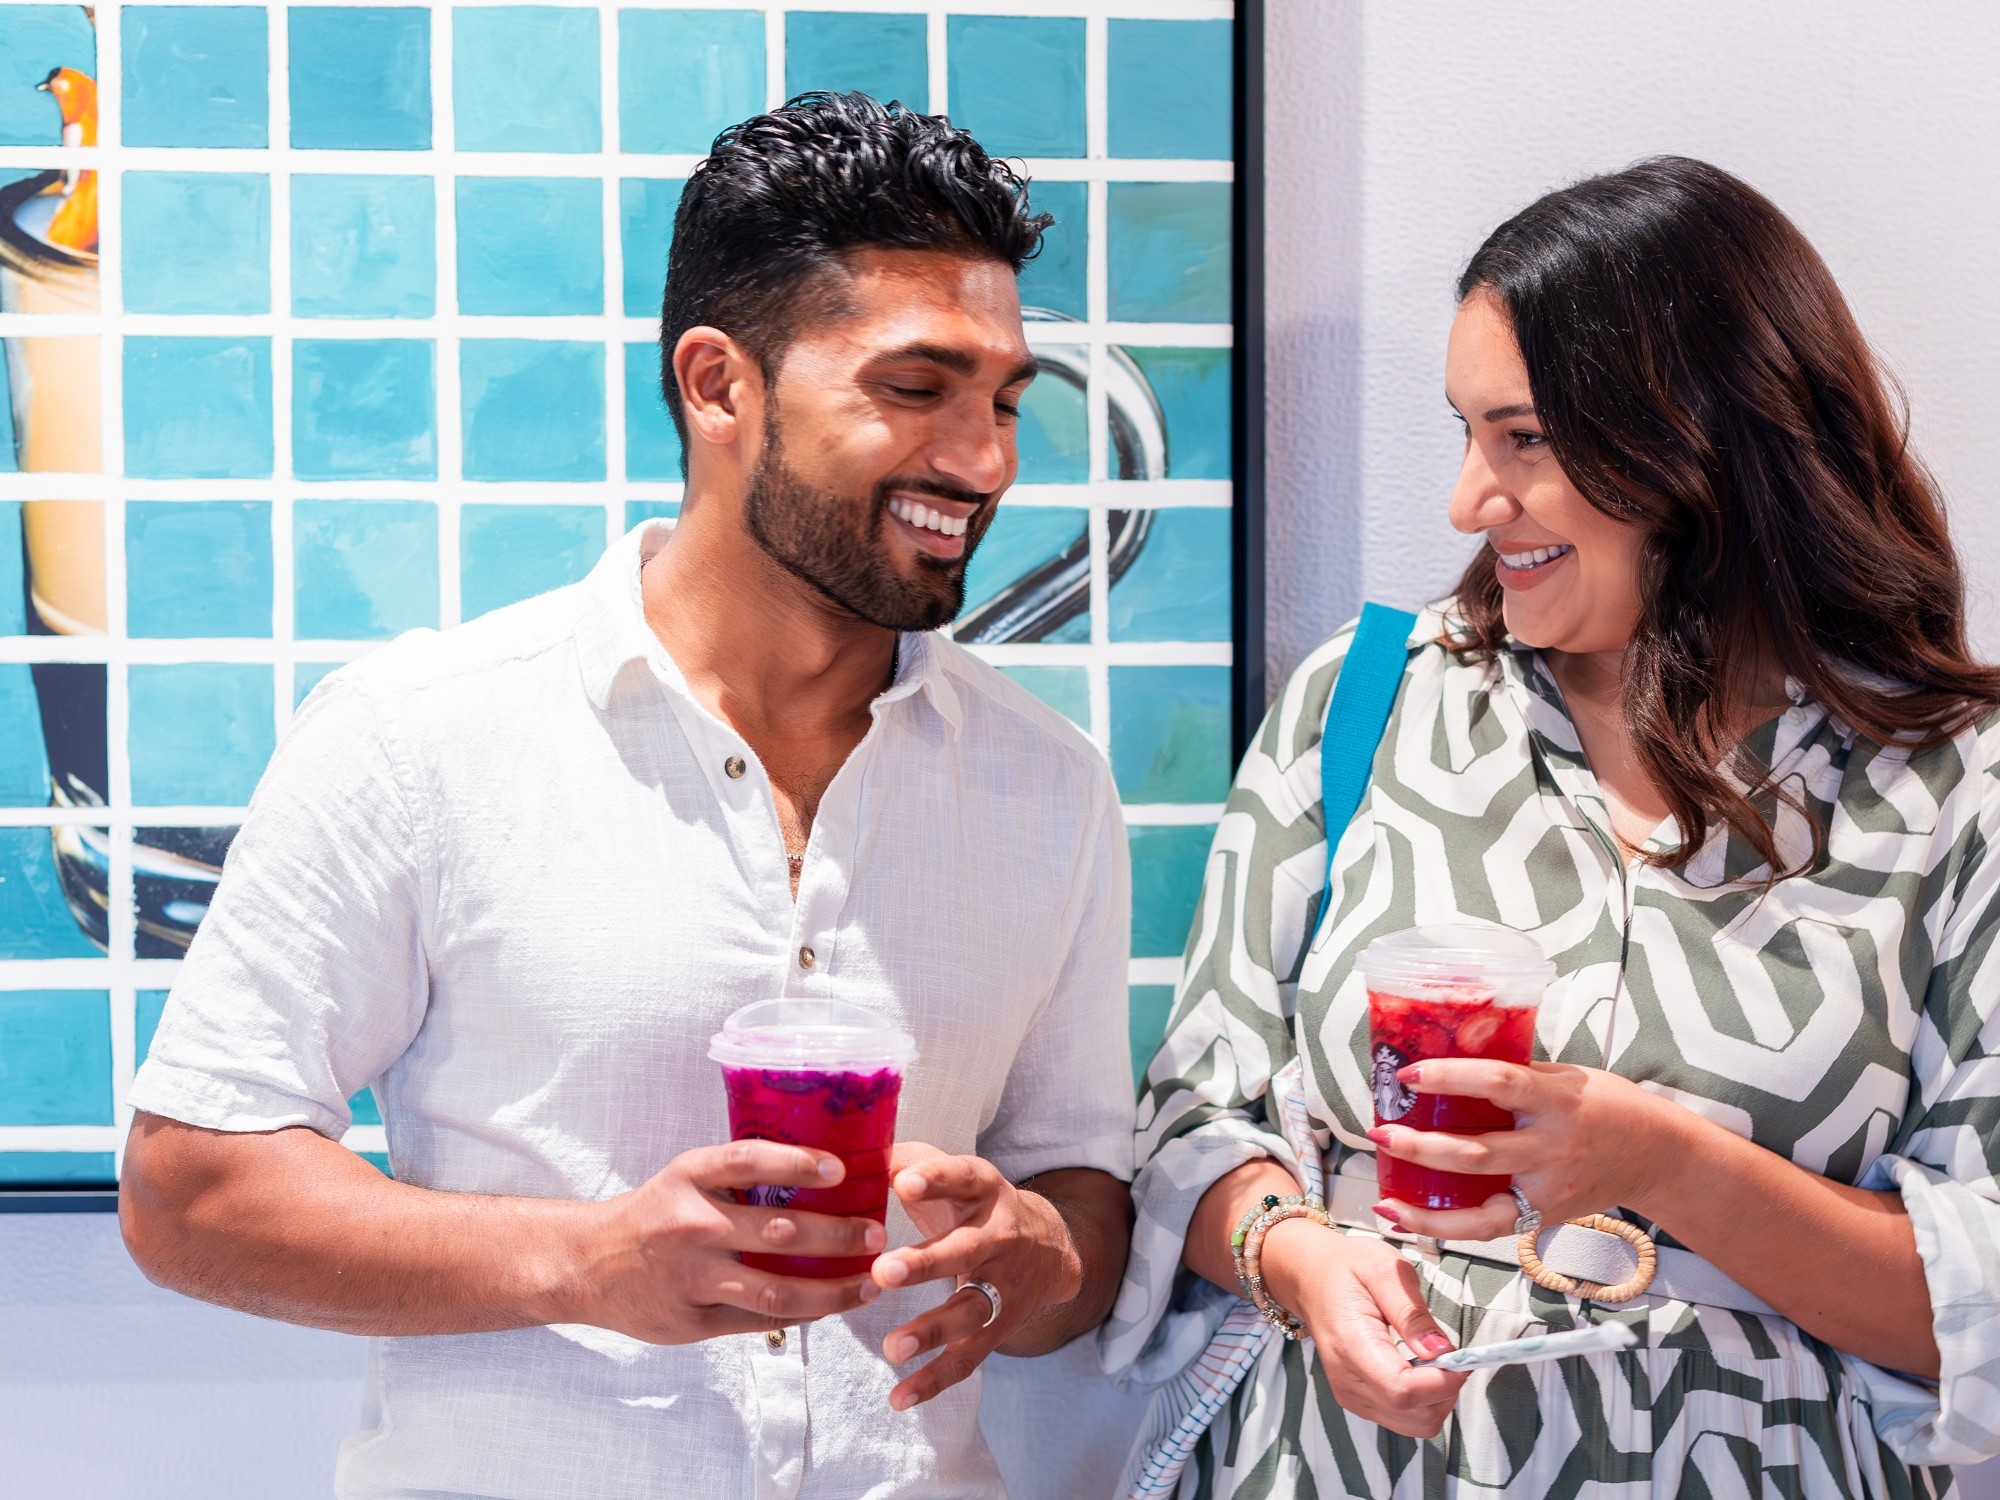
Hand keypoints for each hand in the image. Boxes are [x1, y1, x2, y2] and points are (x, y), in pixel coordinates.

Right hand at [567, 1139, 886, 1342]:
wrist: (589, 1264)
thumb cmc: (656, 1214)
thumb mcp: (686, 1178)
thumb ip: (738, 1177)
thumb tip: (822, 1172)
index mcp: (688, 1177)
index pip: (748, 1161)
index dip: (796, 1163)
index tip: (840, 1169)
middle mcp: (689, 1224)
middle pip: (776, 1232)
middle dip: (836, 1237)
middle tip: (876, 1235)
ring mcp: (689, 1277)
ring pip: (774, 1291)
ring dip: (831, 1291)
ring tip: (869, 1284)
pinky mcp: (690, 1321)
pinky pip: (758, 1321)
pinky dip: (802, 1315)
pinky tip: (830, 1307)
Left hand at [869, 1143, 1082, 1411]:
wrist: (1051, 1248)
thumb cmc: (975, 1203)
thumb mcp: (954, 1172)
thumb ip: (907, 1161)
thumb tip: (852, 1152)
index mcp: (984, 1189)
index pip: (962, 1177)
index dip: (935, 1179)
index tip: (901, 1182)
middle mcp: (999, 1235)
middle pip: (967, 1249)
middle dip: (927, 1262)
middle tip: (885, 1270)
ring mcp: (1003, 1285)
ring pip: (971, 1309)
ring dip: (932, 1330)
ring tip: (892, 1347)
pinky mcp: (999, 1326)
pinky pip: (968, 1357)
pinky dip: (935, 1380)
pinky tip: (899, 1397)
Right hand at [1259, 1218, 1466, 1437]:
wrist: (1311, 1277)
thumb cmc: (1347, 1268)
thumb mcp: (1384, 1270)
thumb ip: (1412, 1312)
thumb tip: (1440, 1350)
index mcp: (1352, 1345)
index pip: (1404, 1391)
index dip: (1443, 1382)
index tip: (1461, 1357)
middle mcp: (1347, 1380)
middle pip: (1414, 1416)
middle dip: (1446, 1391)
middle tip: (1451, 1354)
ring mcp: (1350, 1394)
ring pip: (1414, 1424)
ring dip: (1437, 1398)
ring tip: (1435, 1359)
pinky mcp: (1357, 1400)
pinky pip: (1403, 1419)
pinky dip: (1423, 1401)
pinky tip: (1420, 1368)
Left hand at [1368, 1059, 1689, 1240]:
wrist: (1657, 1156)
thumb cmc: (1608, 1104)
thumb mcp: (1567, 1075)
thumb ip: (1516, 1072)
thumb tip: (1454, 1051)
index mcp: (1557, 1100)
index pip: (1499, 1083)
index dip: (1450, 1077)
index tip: (1409, 1073)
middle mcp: (1552, 1147)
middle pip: (1478, 1152)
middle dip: (1421, 1146)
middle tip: (1379, 1131)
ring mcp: (1548, 1187)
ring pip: (1480, 1202)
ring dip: (1425, 1201)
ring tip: (1382, 1193)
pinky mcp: (1545, 1215)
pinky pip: (1488, 1227)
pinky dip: (1444, 1228)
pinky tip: (1406, 1218)